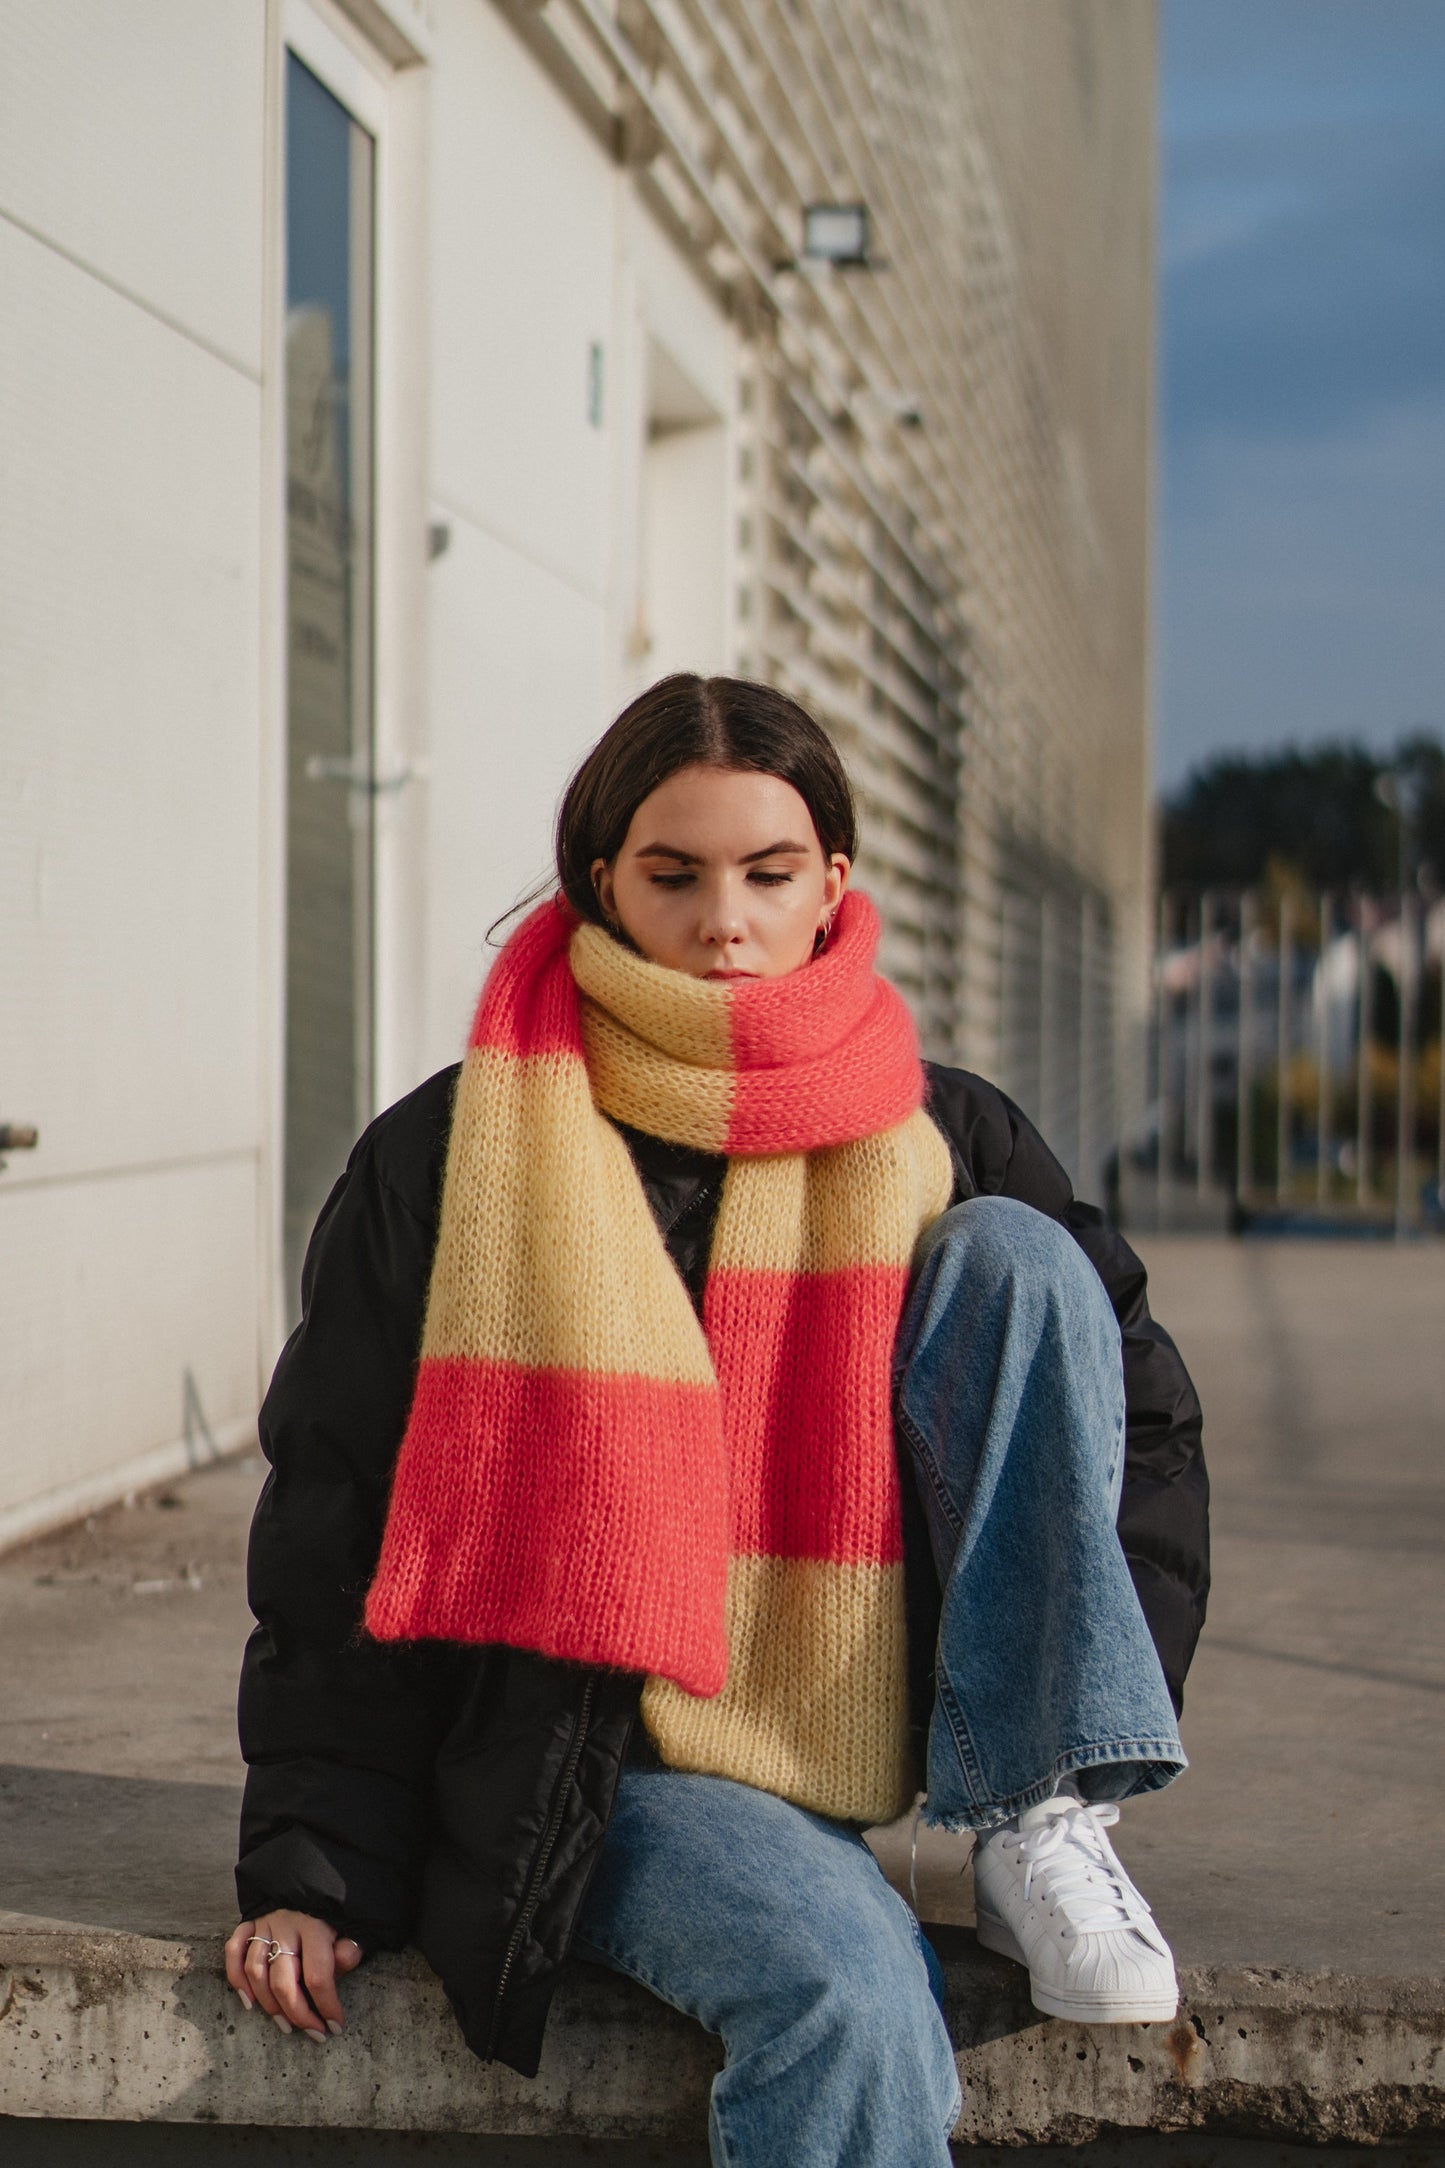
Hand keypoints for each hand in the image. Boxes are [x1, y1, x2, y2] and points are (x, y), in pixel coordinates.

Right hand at [224, 1911, 363, 2043]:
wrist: (311, 1880)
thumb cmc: (332, 1913)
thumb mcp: (350, 1926)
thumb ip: (349, 1946)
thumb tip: (344, 1960)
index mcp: (316, 1926)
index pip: (317, 1976)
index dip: (326, 2006)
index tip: (335, 2027)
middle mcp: (286, 1925)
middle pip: (283, 1981)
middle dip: (298, 2014)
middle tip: (313, 2033)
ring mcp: (264, 1924)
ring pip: (256, 1972)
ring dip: (268, 2006)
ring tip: (286, 2026)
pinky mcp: (249, 1922)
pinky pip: (233, 1951)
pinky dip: (236, 1978)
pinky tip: (248, 2002)